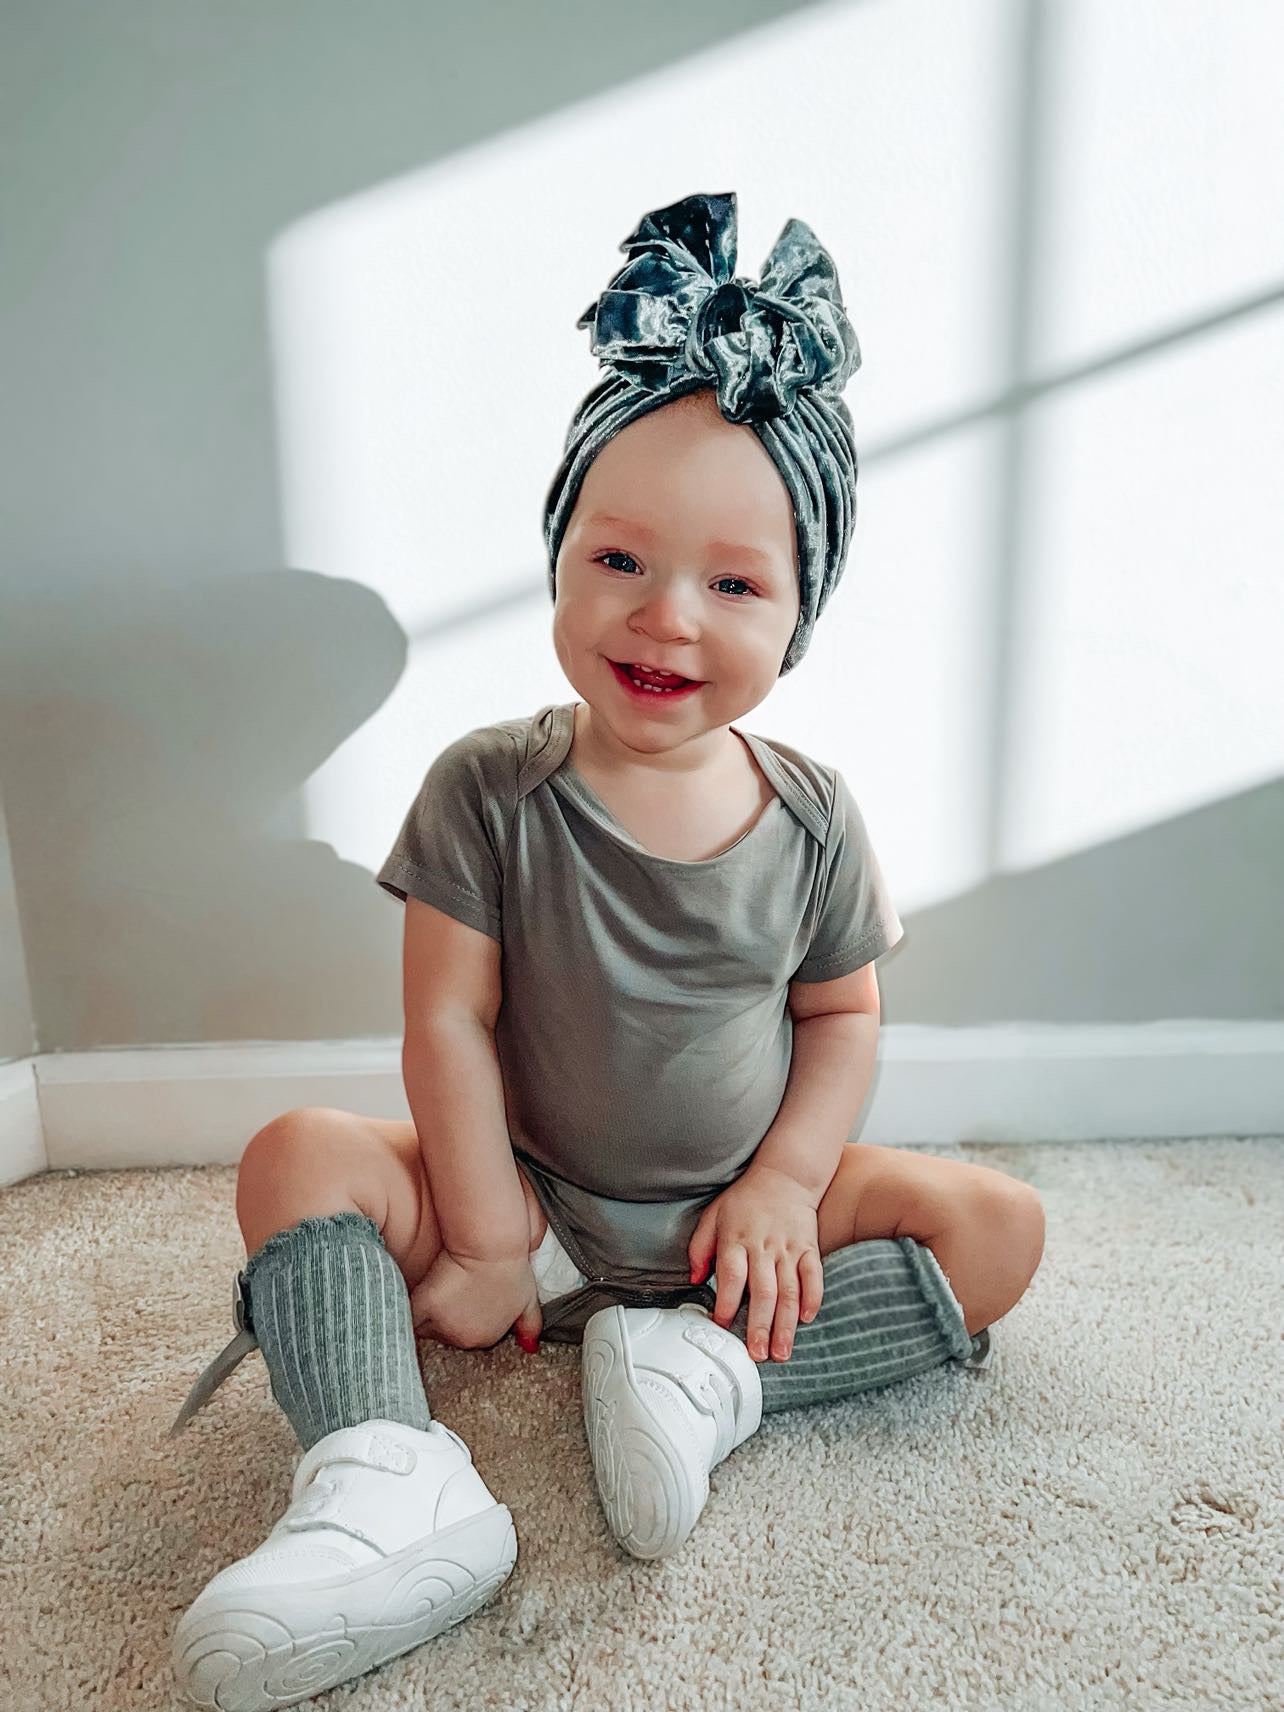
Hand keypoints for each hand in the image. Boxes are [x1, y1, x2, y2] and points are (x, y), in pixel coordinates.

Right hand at [408, 1248, 542, 1351]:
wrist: (492, 1246)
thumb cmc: (511, 1266)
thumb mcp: (527, 1298)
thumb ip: (530, 1324)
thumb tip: (531, 1347)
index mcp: (487, 1337)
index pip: (466, 1337)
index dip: (462, 1320)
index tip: (461, 1304)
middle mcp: (466, 1338)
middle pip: (446, 1335)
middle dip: (444, 1320)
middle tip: (449, 1296)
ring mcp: (445, 1325)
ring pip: (426, 1328)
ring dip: (426, 1315)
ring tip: (436, 1292)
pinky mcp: (426, 1308)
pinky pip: (410, 1316)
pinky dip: (409, 1309)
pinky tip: (413, 1298)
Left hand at [687, 1165, 823, 1362]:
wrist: (785, 1174)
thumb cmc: (745, 1199)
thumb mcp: (713, 1216)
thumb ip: (699, 1248)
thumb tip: (694, 1279)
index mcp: (736, 1240)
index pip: (731, 1277)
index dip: (726, 1304)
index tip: (723, 1326)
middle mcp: (763, 1246)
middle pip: (763, 1291)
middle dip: (760, 1326)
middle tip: (757, 1354)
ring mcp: (789, 1248)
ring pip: (789, 1291)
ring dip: (786, 1325)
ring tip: (781, 1352)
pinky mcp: (809, 1247)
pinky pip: (814, 1275)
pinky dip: (812, 1298)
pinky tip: (806, 1319)